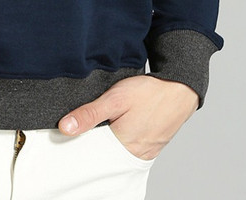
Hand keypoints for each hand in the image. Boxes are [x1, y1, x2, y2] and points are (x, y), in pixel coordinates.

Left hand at [57, 75, 198, 160]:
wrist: (180, 88)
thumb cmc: (149, 91)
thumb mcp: (115, 98)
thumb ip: (90, 114)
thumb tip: (66, 127)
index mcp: (123, 145)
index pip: (93, 155)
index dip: (79, 144)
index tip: (68, 135)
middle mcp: (135, 154)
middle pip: (106, 157)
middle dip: (93, 145)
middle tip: (85, 128)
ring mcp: (146, 152)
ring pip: (118, 154)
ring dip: (108, 144)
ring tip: (101, 127)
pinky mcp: (152, 147)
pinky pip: (131, 150)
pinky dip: (121, 143)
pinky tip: (117, 129)